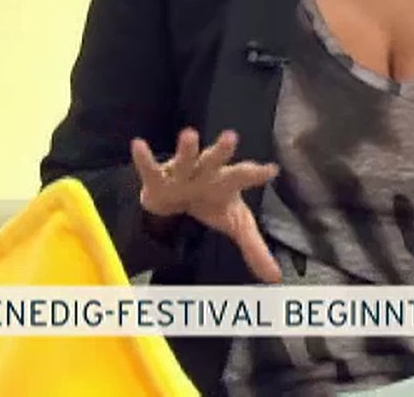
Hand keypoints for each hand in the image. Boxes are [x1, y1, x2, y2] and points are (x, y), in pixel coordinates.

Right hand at [130, 128, 281, 282]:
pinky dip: (144, 160)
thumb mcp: (235, 225)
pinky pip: (150, 170)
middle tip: (231, 137)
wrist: (176, 201)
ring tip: (189, 134)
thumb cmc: (211, 204)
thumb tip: (275, 278)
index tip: (271, 170)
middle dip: (222, 150)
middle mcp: (207, 173)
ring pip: (185, 159)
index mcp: (228, 183)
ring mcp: (182, 174)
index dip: (258, 174)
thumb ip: (254, 248)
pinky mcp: (158, 179)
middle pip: (216, 161)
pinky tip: (138, 145)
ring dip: (187, 149)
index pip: (246, 177)